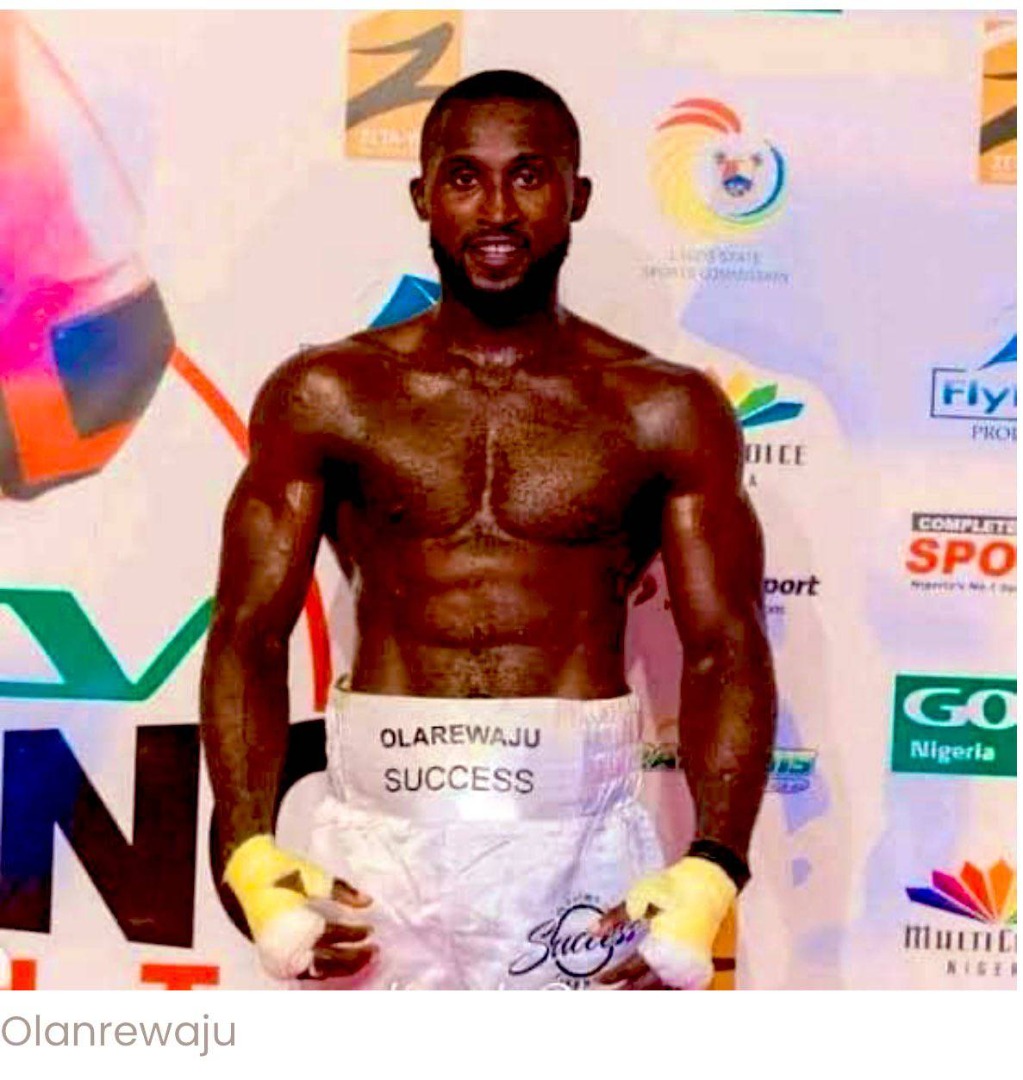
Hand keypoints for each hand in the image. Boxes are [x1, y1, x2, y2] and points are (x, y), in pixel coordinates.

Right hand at [224, 834, 376, 980]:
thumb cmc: (282, 872)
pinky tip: (338, 962)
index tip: (371, 929)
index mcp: (297, 925)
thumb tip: (368, 902)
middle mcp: (287, 946)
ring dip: (340, 967)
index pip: (333, 937)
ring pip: (315, 972)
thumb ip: (343, 891)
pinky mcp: (275, 957)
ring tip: (361, 960)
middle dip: (353, 959)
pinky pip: (303, 971)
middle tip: (374, 951)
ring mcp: (279, 955)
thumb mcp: (315, 876)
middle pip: (326, 963)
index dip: (355, 934)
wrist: (246, 873)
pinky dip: (323, 968)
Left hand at [595, 856, 736, 990]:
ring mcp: (688, 965)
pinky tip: (654, 990)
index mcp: (658, 945)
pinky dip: (665, 990)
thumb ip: (615, 918)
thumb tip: (591, 931)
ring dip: (645, 993)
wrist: (706, 885)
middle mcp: (674, 961)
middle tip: (609, 993)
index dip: (613, 975)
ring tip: (627, 993)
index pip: (631, 969)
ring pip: (663, 989)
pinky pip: (680, 987)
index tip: (599, 979)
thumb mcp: (639, 898)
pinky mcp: (696, 964)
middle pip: (646, 985)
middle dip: (626, 990)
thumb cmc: (670, 890)